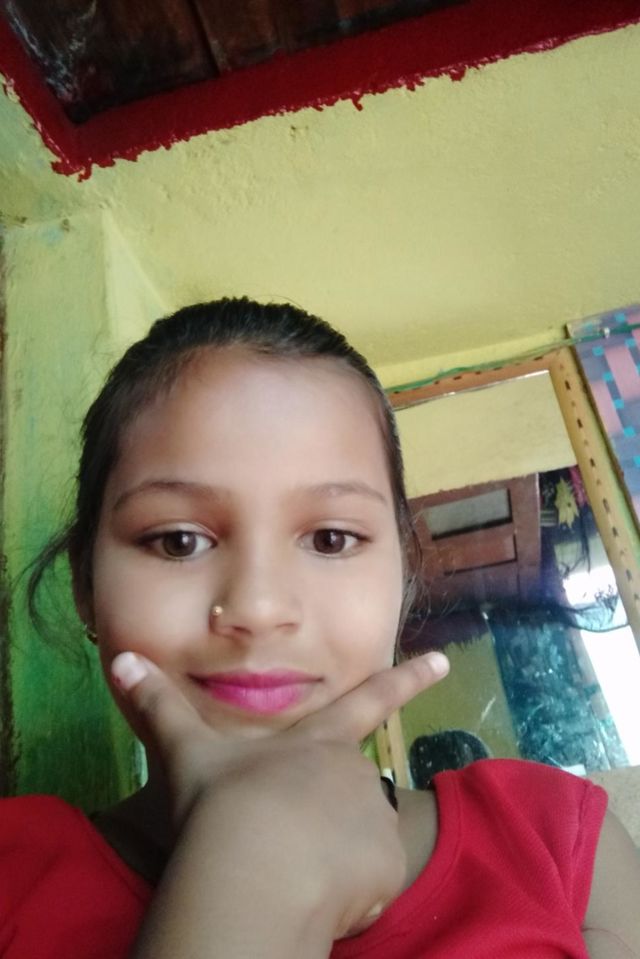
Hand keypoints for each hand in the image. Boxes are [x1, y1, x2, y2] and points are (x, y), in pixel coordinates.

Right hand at [111, 649, 448, 939]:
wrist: (252, 865)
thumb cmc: (222, 800)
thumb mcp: (187, 752)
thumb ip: (158, 707)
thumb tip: (121, 659)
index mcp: (317, 743)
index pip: (369, 702)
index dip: (407, 680)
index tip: (444, 662)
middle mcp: (355, 773)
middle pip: (349, 793)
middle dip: (325, 816)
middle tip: (282, 841)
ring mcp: (376, 816)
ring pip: (359, 841)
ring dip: (334, 857)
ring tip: (290, 871)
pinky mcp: (388, 865)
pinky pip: (372, 887)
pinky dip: (349, 897)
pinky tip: (315, 899)